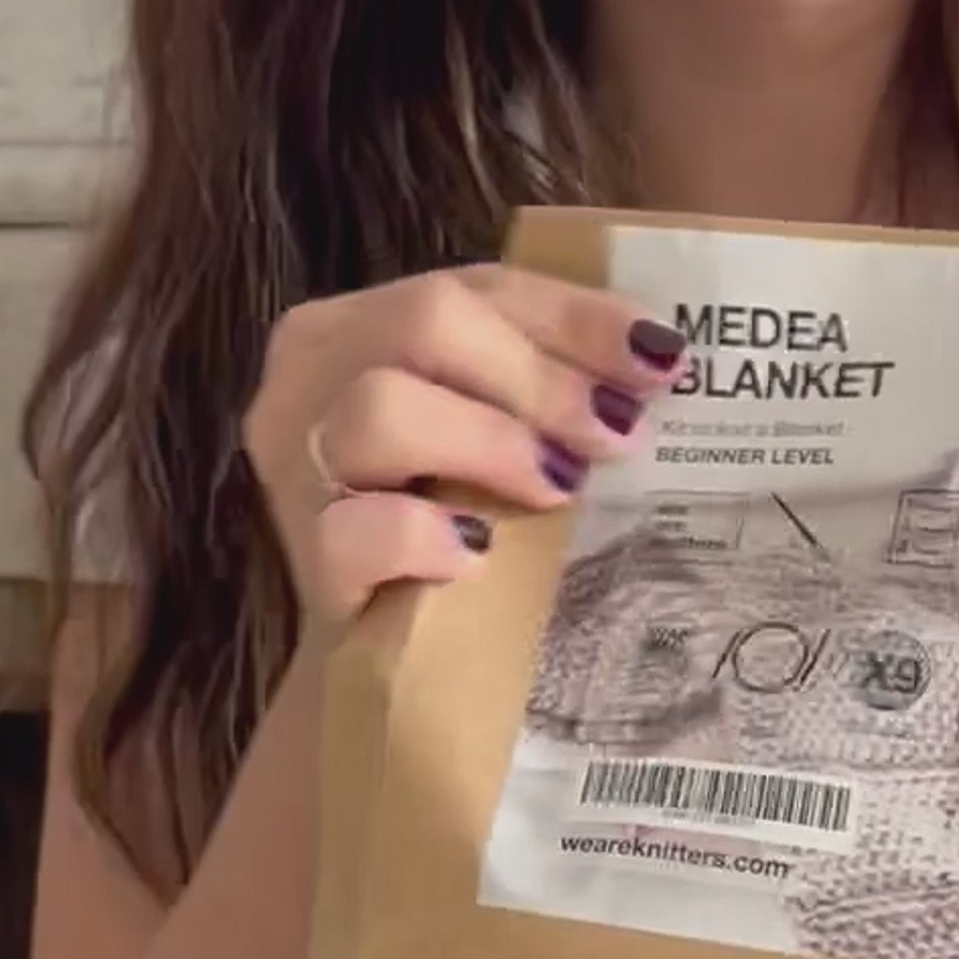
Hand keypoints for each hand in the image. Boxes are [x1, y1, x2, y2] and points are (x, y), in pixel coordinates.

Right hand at [242, 268, 686, 633]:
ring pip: (381, 409)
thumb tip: (656, 363)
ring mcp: (298, 469)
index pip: (472, 290)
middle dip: (537, 376)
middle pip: (424, 322)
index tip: (660, 358)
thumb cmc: (448, 540)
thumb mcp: (486, 443)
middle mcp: (311, 379)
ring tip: (558, 488)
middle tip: (614, 433)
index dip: (572, 317)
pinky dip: (421, 535)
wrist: (383, 669)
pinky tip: (474, 555)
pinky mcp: (306, 561)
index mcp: (359, 327)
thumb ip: (536, 391)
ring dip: (488, 441)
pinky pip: (355, 530)